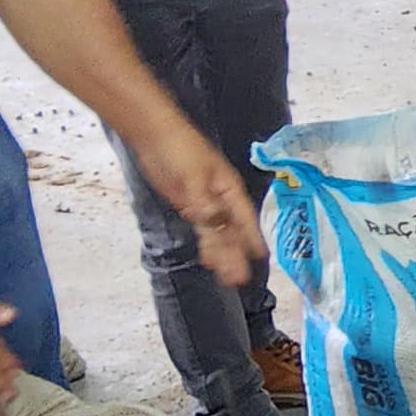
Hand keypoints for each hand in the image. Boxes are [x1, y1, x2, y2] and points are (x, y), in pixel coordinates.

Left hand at [129, 123, 266, 287]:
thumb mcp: (193, 174)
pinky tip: (209, 260)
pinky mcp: (189, 206)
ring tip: (228, 279)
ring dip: (222, 255)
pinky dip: (207, 245)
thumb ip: (203, 200)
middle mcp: (221, 198)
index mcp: (228, 188)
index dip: (252, 237)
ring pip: (217, 234)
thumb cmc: (180, 148)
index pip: (244, 217)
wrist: (154, 135)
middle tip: (239, 279)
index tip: (261, 256)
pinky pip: (202, 230)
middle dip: (235, 254)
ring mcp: (205, 203)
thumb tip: (214, 220)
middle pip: (231, 231)